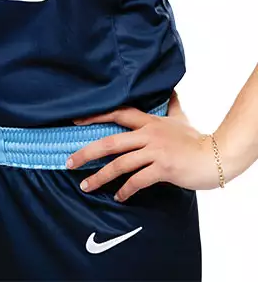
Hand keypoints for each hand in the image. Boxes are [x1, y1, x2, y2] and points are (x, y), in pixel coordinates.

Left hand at [67, 94, 225, 200]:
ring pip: (120, 164)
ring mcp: (155, 152)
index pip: (117, 114)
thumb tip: (170, 90)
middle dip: (86, 153)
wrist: (218, 156)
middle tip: (69, 162)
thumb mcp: (181, 119)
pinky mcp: (163, 168)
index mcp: (149, 122)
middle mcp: (149, 135)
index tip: (74, 121)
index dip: (94, 116)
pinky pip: (138, 180)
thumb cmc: (198, 139)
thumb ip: (171, 106)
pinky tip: (118, 197)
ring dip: (100, 177)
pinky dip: (125, 190)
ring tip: (86, 186)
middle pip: (110, 142)